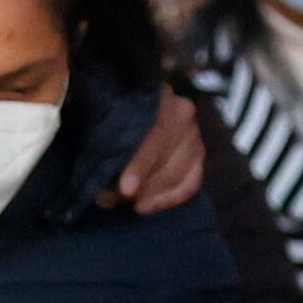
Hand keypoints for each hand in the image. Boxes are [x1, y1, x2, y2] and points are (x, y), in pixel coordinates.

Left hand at [113, 97, 208, 215]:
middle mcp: (182, 111)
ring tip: (125, 202)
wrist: (125, 112)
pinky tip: (147, 206)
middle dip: (140, 185)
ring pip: (177, 173)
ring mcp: (194, 133)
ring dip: (150, 194)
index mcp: (158, 96)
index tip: (125, 189)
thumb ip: (105, 150)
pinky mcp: (199, 154)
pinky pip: (191, 183)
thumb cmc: (111, 120)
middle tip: (111, 200)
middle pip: (167, 158)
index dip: (140, 165)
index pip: (156, 134)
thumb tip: (103, 190)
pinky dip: (169, 199)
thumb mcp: (104, 126)